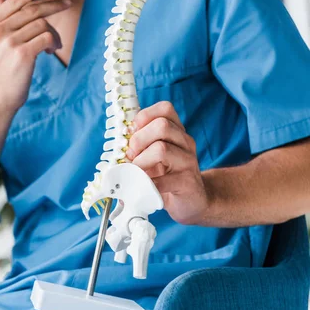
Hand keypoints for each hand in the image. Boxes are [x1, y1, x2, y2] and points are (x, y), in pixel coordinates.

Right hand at [0, 0, 70, 111]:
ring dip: (53, 34)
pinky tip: (51, 51)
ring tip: (53, 46)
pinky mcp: (22, 53)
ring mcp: (9, 41)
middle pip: (32, 9)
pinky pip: (47, 37)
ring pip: (42, 24)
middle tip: (67, 4)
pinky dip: (54, 43)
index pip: (14, 0)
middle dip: (53, 5)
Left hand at [126, 101, 209, 224]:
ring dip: (140, 161)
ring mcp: (188, 162)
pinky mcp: (187, 182)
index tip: (131, 134)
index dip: (143, 117)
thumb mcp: (152, 155)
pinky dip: (147, 183)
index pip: (165, 109)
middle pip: (161, 125)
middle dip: (138, 140)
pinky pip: (163, 180)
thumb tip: (117, 142)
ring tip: (136, 171)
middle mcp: (185, 142)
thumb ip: (140, 145)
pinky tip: (142, 186)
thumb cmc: (166, 175)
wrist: (192, 200)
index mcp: (177, 131)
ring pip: (161, 149)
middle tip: (131, 156)